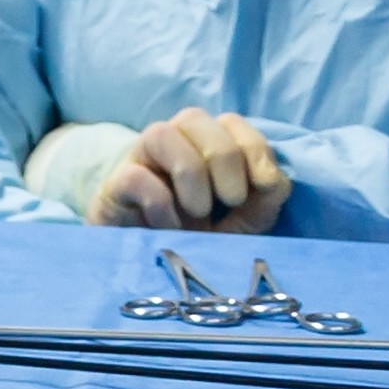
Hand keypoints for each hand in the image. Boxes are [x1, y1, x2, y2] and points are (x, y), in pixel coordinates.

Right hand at [97, 110, 288, 232]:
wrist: (156, 270)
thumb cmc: (202, 237)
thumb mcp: (246, 222)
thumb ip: (267, 198)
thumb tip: (273, 180)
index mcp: (205, 145)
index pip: (230, 122)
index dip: (254, 148)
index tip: (265, 186)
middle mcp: (172, 143)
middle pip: (194, 118)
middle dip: (224, 158)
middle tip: (232, 201)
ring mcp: (139, 162)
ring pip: (160, 133)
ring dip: (190, 171)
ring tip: (199, 211)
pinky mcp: (114, 188)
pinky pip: (135, 176)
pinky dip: (160, 201)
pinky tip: (172, 227)